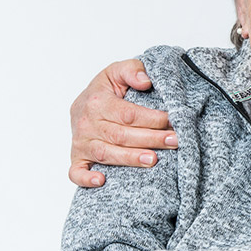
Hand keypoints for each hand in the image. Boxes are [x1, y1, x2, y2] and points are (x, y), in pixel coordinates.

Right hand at [68, 59, 177, 186]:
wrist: (85, 101)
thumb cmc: (106, 90)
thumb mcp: (118, 71)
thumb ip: (132, 70)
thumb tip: (145, 81)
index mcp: (97, 101)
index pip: (128, 114)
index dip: (152, 119)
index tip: (173, 121)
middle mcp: (86, 123)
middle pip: (121, 135)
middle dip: (151, 139)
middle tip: (174, 141)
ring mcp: (80, 142)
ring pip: (106, 153)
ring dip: (130, 158)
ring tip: (153, 160)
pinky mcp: (77, 157)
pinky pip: (75, 171)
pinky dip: (85, 178)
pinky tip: (102, 180)